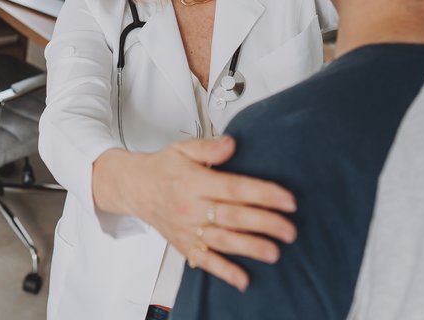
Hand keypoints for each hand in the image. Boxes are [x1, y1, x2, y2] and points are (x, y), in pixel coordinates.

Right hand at [92, 137, 297, 290]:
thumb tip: (231, 144)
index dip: (263, 194)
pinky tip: (243, 279)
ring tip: (274, 253)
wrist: (133, 188)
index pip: (234, 188)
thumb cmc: (162, 168)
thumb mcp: (183, 148)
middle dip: (265, 224)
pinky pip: (204, 260)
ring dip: (250, 248)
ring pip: (222, 240)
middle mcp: (191, 207)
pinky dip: (223, 271)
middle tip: (290, 230)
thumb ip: (209, 146)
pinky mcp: (183, 244)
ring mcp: (186, 228)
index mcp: (194, 181)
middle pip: (233, 217)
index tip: (287, 200)